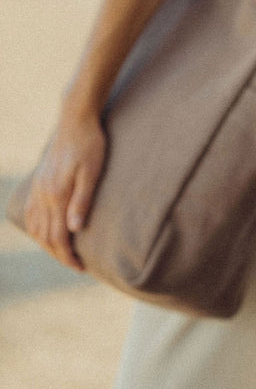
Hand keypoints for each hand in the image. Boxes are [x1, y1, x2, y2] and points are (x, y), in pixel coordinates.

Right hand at [23, 111, 105, 269]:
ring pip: (35, 226)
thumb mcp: (92, 173)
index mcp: (56, 194)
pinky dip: (36, 229)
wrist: (75, 120)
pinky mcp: (38, 182)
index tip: (81, 268)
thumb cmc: (90, 146)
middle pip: (44, 236)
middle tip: (76, 266)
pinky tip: (46, 233)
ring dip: (46, 244)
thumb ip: (82, 201)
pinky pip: (30, 213)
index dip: (68, 256)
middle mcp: (42, 194)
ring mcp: (37, 188)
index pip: (58, 236)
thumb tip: (74, 230)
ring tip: (63, 254)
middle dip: (59, 255)